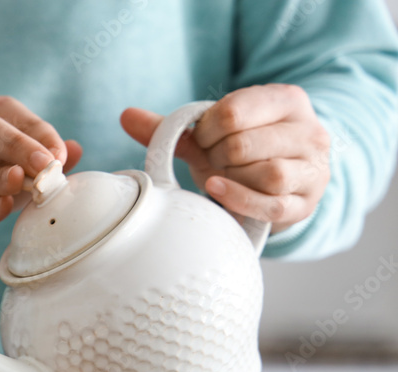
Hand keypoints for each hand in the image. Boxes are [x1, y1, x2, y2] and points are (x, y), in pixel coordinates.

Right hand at [0, 95, 82, 245]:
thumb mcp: (20, 160)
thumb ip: (47, 154)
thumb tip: (75, 149)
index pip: (12, 115)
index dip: (41, 135)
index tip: (60, 157)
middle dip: (17, 145)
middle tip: (45, 164)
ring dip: (0, 179)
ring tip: (23, 183)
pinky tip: (4, 206)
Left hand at [121, 84, 330, 233]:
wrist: (280, 186)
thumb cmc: (242, 154)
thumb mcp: (211, 136)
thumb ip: (173, 127)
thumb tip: (125, 115)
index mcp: (286, 100)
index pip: (233, 111)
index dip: (205, 130)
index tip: (202, 140)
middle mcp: (310, 131)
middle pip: (244, 144)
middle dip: (216, 157)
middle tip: (213, 161)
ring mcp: (313, 169)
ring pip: (266, 173)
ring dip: (232, 179)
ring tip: (223, 176)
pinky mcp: (306, 203)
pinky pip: (272, 204)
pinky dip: (239, 201)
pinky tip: (218, 192)